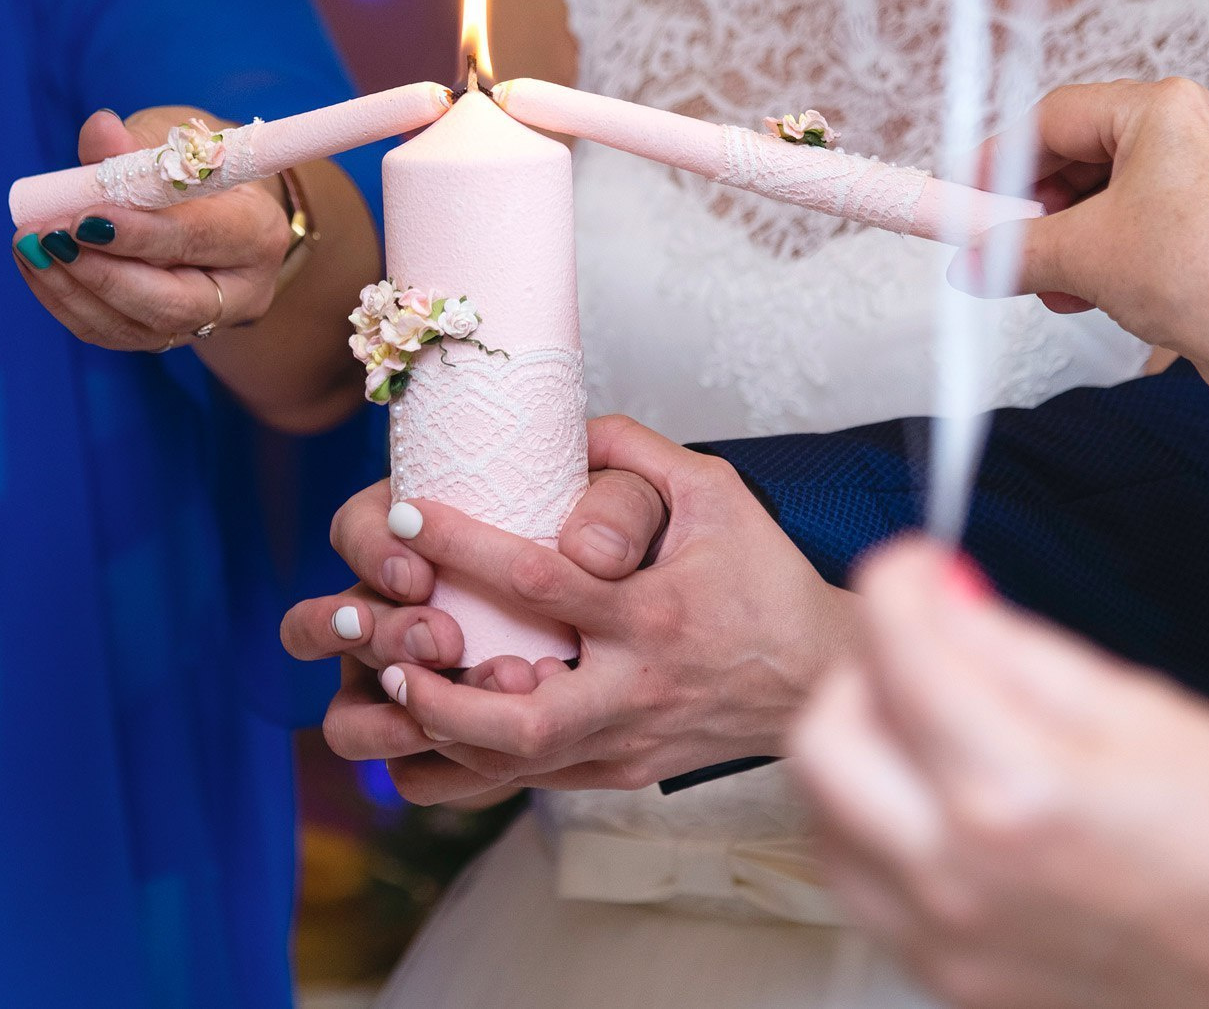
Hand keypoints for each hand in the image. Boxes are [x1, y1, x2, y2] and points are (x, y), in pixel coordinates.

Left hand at [12, 107, 291, 351]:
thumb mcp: (175, 141)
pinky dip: (65, 301)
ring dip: (72, 288)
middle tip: (48, 239)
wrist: (216, 209)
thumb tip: (99, 131)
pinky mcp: (164, 339)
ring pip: (133, 326)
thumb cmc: (197, 167)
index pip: (198, 241)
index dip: (139, 234)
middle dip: (101, 273)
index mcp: (258, 233)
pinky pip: (110, 333)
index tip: (83, 218)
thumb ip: (137, 143)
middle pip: (171, 304)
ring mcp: (203, 325)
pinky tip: (37, 266)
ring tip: (30, 246)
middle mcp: (241, 292)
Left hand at [313, 416, 853, 803]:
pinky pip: (530, 782)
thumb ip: (634, 451)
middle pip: (521, 717)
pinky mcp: (619, 772)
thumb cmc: (765, 579)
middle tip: (388, 646)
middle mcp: (637, 689)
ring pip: (516, 765)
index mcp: (655, 614)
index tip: (406, 513)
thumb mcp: (714, 493)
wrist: (820, 677)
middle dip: (440, 691)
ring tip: (394, 685)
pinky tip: (427, 726)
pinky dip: (471, 762)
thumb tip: (558, 427)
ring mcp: (626, 742)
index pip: (539, 579)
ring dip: (443, 731)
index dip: (461, 546)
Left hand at [794, 538, 1208, 1008]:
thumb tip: (936, 593)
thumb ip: (1015, 648)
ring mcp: (941, 935)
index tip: (917, 564)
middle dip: (862, 670)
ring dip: (859, 750)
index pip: (896, 645)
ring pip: (821, 812)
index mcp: (1015, 789)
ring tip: (936, 731)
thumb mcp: (1144, 711)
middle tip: (923, 652)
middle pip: (822, 733)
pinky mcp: (943, 977)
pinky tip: (938, 805)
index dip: (899, 578)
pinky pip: (857, 880)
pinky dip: (871, 826)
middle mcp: (956, 870)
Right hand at [962, 79, 1208, 370]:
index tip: (967, 194)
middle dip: (1041, 207)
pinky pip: (1152, 215)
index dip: (1000, 159)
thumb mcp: (1079, 256)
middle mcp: (1200, 123)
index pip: (1055, 118)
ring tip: (1053, 282)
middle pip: (1086, 152)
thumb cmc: (1199, 276)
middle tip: (1007, 244)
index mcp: (1164, 107)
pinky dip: (1115, 248)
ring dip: (1074, 237)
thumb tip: (971, 261)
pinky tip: (1092, 291)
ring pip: (1117, 189)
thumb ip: (1011, 251)